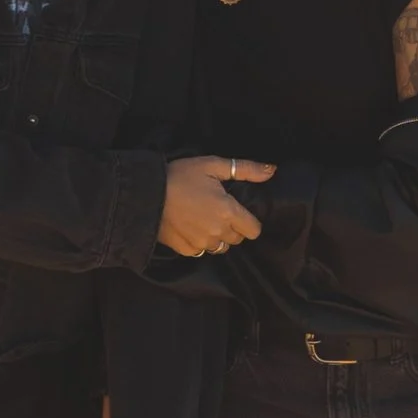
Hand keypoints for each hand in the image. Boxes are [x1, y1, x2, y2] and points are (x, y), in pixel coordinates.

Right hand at [159, 153, 273, 258]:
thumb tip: (272, 171)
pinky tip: (190, 227)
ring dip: (218, 236)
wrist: (145, 193)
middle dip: (233, 227)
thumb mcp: (212, 165)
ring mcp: (202, 243)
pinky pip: (202, 251)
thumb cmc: (180, 175)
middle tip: (218, 211)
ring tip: (203, 219)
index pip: (254, 230)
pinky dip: (200, 242)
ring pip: (220, 247)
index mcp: (228, 211)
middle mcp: (218, 231)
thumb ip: (245, 169)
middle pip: (238, 239)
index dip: (249, 221)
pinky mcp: (186, 250)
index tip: (238, 212)